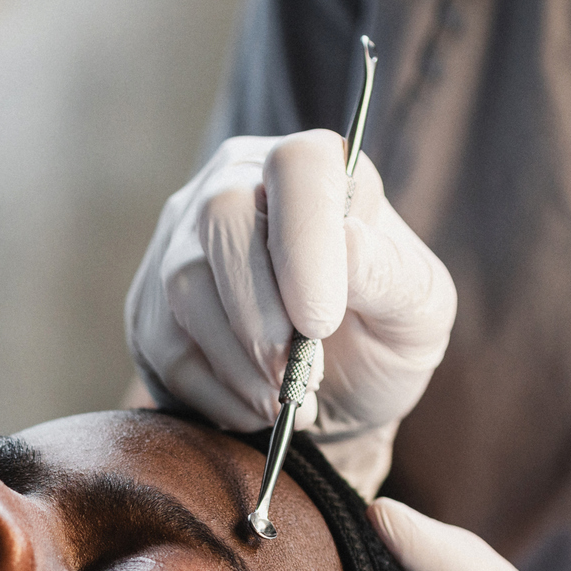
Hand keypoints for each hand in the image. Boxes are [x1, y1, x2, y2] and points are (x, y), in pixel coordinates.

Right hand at [124, 133, 455, 495]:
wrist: (337, 398)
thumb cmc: (382, 337)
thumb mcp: (418, 310)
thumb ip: (389, 274)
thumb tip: (347, 244)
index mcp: (315, 170)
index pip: (298, 165)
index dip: (306, 240)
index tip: (322, 320)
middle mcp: (238, 186)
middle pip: (223, 216)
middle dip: (262, 313)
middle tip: (299, 376)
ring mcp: (183, 242)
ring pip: (186, 284)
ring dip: (240, 361)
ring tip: (287, 399)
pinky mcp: (152, 306)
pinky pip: (166, 345)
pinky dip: (217, 392)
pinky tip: (256, 406)